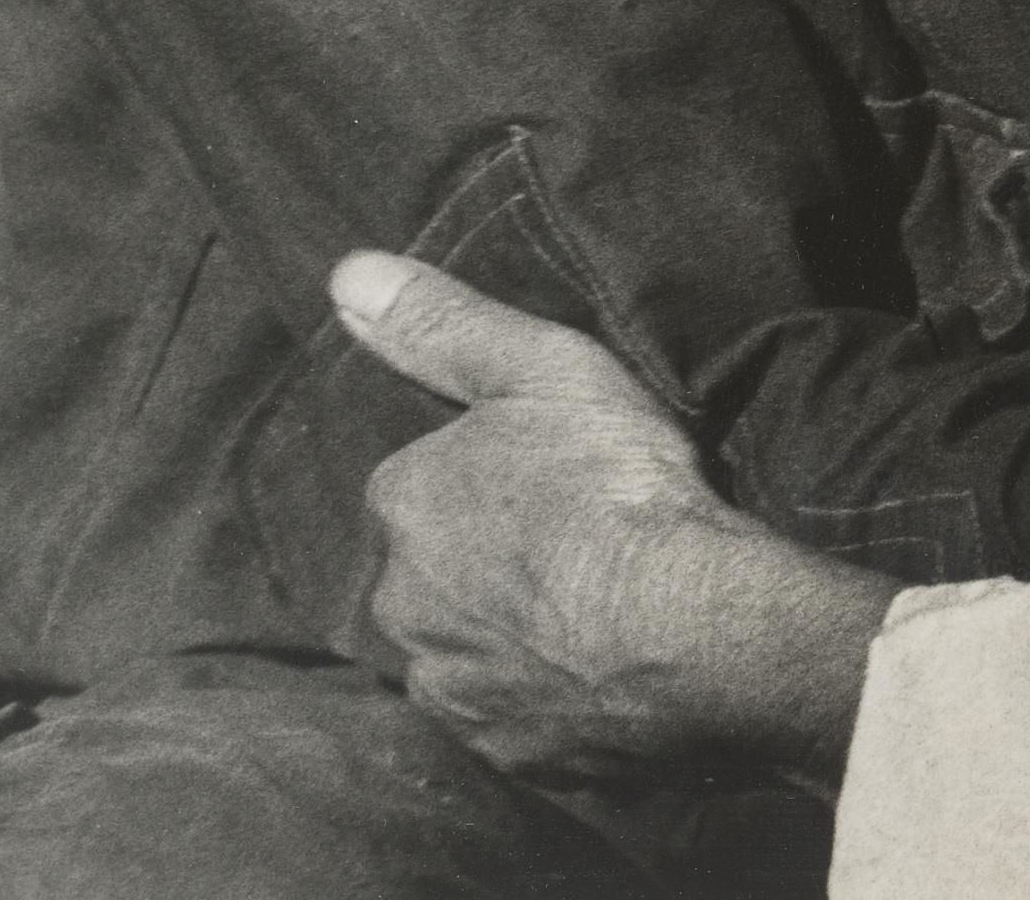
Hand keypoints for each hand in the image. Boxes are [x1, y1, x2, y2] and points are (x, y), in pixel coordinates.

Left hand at [331, 252, 897, 782]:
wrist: (684, 626)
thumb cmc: (612, 481)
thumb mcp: (538, 367)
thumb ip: (441, 323)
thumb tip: (345, 272)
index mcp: (403, 506)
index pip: (422, 482)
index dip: (489, 474)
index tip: (551, 473)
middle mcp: (403, 606)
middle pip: (436, 572)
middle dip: (486, 562)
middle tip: (575, 542)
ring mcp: (451, 690)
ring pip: (468, 649)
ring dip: (512, 634)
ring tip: (594, 610)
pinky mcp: (505, 756)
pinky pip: (514, 718)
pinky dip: (547, 697)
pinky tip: (603, 672)